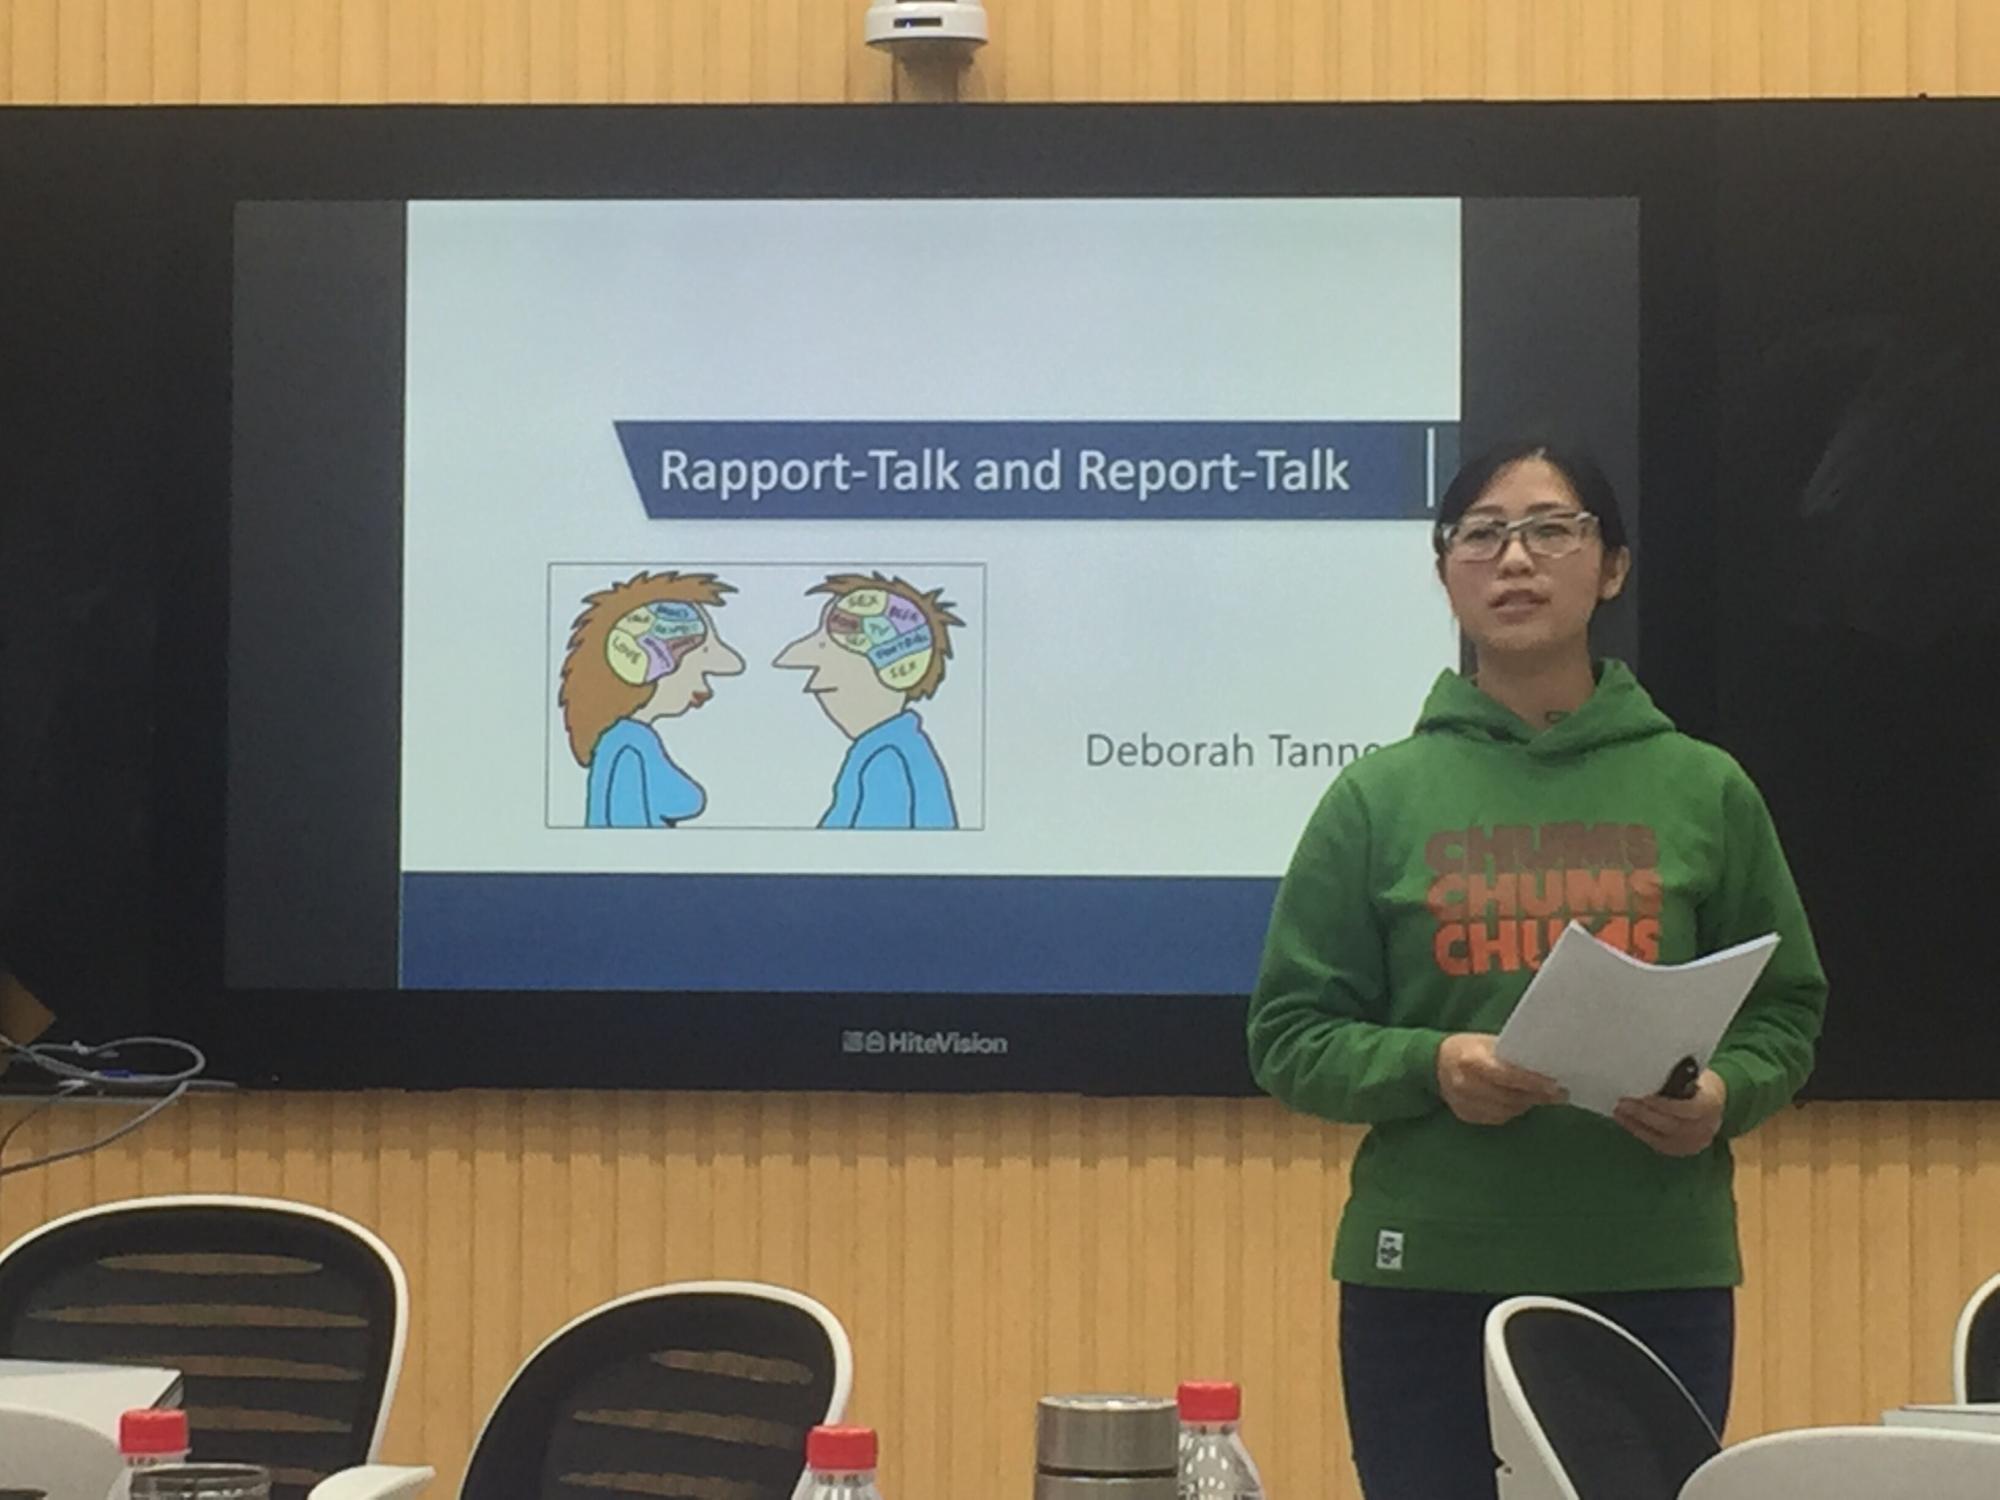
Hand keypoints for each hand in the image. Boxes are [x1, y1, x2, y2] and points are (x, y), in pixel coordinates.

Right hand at [1435, 1033, 1566, 1125]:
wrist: (1433, 1062)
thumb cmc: (1466, 1047)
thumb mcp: (1487, 1043)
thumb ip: (1510, 1056)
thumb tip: (1543, 1067)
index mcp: (1471, 1060)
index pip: (1508, 1075)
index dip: (1534, 1082)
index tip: (1556, 1086)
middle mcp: (1466, 1084)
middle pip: (1510, 1096)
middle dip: (1536, 1095)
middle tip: (1559, 1093)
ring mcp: (1464, 1102)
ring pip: (1506, 1110)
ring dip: (1526, 1104)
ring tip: (1541, 1096)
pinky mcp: (1465, 1115)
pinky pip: (1497, 1117)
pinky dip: (1511, 1111)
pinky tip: (1518, 1102)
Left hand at [1614, 1070, 1727, 1155]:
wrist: (1714, 1101)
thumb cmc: (1699, 1082)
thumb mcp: (1695, 1074)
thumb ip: (1678, 1076)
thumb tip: (1649, 1069)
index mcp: (1711, 1105)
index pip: (1689, 1109)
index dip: (1665, 1105)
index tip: (1644, 1097)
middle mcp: (1706, 1128)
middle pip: (1672, 1126)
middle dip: (1644, 1115)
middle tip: (1623, 1103)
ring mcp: (1694, 1143)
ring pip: (1662, 1138)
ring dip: (1637, 1125)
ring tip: (1618, 1112)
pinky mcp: (1681, 1150)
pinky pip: (1657, 1144)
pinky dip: (1639, 1132)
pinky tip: (1625, 1121)